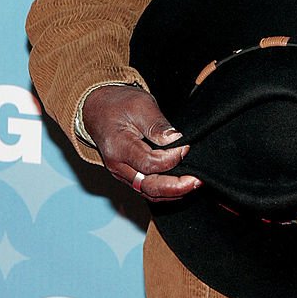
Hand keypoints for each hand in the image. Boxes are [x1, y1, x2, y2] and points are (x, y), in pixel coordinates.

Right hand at [82, 85, 200, 201]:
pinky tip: (182, 183)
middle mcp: (118, 166)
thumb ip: (157, 125)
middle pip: (150, 187)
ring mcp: (122, 173)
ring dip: (174, 191)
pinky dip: (166, 190)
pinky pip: (148, 190)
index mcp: (118, 147)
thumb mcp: (140, 105)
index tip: (187, 147)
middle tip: (198, 180)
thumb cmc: (119, 104)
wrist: (98, 110)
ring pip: (150, 193)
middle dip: (177, 187)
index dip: (171, 159)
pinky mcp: (129, 175)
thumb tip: (176, 140)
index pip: (149, 164)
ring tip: (194, 183)